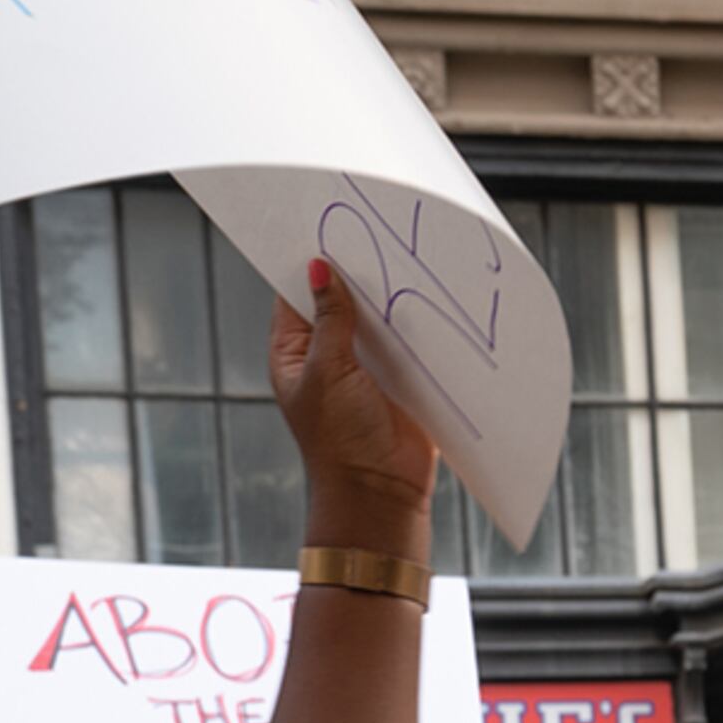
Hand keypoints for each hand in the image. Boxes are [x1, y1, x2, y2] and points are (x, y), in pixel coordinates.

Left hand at [273, 256, 436, 557]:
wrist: (382, 492)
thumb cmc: (340, 439)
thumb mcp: (329, 371)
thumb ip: (331, 320)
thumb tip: (319, 269)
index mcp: (295, 351)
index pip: (294, 295)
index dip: (307, 265)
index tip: (323, 230)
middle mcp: (329, 355)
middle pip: (339, 302)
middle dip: (354, 277)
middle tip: (371, 237)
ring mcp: (366, 368)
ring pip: (376, 321)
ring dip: (388, 301)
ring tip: (402, 262)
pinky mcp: (402, 381)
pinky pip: (408, 345)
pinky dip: (416, 327)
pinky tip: (427, 301)